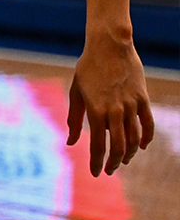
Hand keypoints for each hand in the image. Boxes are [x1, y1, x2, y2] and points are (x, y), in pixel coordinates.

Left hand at [67, 32, 156, 174]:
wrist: (109, 46)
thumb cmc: (87, 68)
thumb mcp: (76, 92)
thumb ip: (74, 119)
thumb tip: (71, 142)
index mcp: (95, 110)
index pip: (98, 146)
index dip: (97, 162)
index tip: (96, 173)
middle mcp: (115, 110)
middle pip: (118, 147)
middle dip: (114, 162)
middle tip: (109, 171)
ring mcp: (131, 105)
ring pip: (134, 138)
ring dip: (129, 153)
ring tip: (122, 160)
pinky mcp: (143, 99)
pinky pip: (148, 124)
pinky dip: (146, 138)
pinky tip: (141, 146)